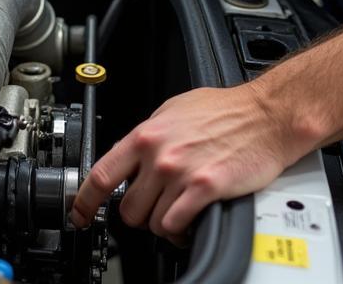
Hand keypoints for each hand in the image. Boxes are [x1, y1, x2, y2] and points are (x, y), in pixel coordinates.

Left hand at [70, 82, 302, 244]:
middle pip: (128, 208)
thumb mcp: (172, 112)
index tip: (78, 213)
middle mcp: (158, 155)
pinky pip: (176, 225)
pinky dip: (181, 231)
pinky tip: (190, 222)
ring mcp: (180, 173)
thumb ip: (149, 135)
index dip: (84, 200)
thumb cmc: (224, 111)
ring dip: (163, 224)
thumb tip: (132, 154)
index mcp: (145, 135)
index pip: (102, 173)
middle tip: (154, 208)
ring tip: (177, 212)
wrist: (263, 116)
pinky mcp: (205, 189)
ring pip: (153, 222)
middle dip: (139, 215)